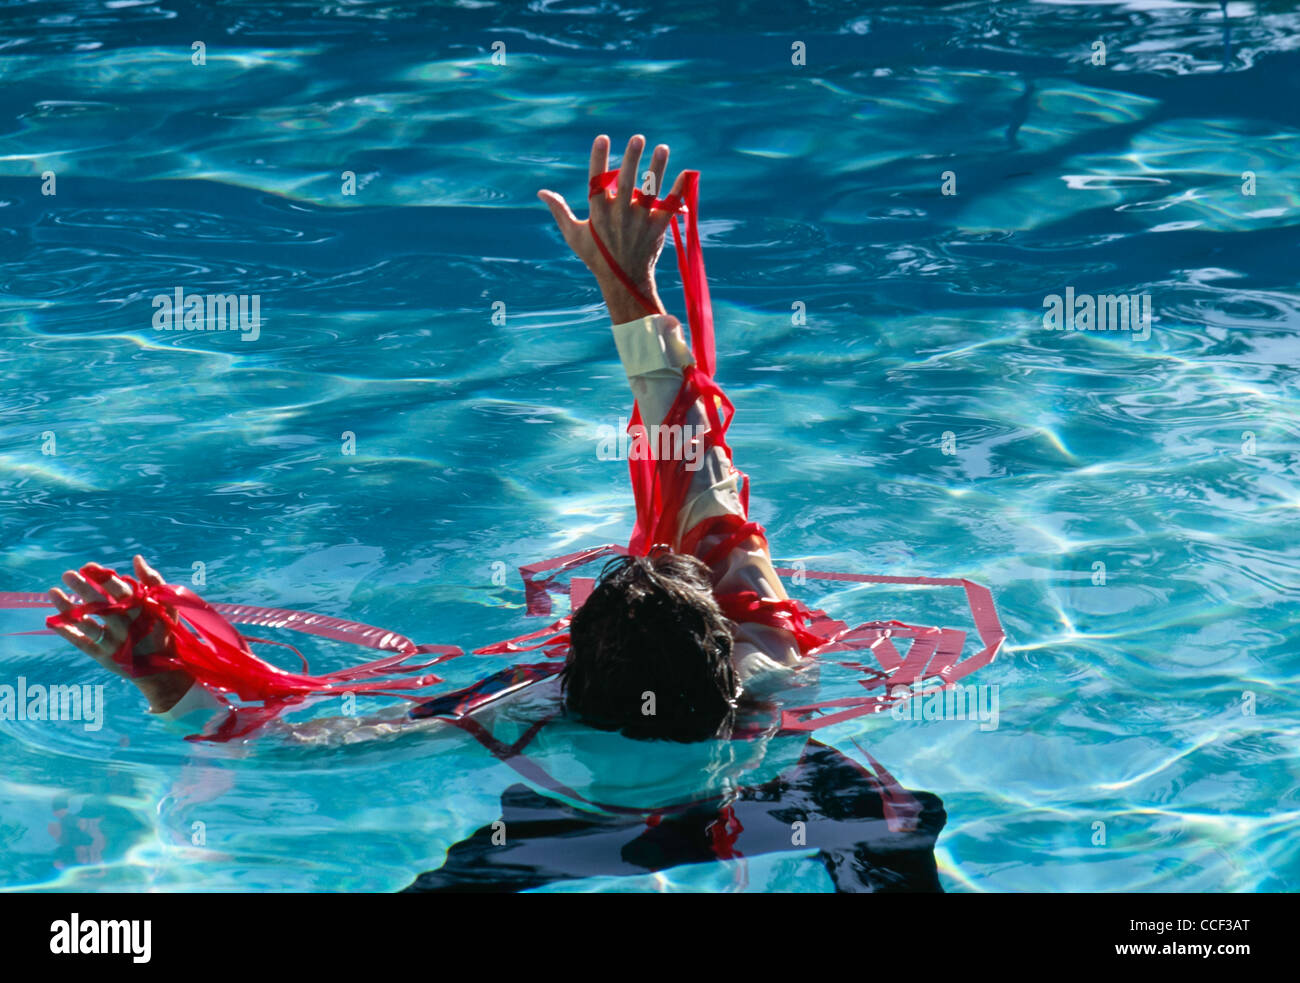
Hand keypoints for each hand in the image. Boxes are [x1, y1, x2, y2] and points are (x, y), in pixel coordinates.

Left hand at [49, 555, 195, 711]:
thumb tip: (137, 558)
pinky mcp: (104, 657)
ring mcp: (115, 644)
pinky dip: (67, 632)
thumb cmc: (161, 630)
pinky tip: (51, 619)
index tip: (88, 566)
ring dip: (69, 608)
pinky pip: (82, 643)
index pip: (123, 593)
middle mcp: (128, 629)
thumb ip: (153, 580)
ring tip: (53, 592)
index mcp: (144, 613)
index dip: (105, 579)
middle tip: (67, 574)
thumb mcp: (166, 605)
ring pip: (88, 625)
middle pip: (102, 606)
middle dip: (84, 589)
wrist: (162, 669)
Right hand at [537, 134, 685, 322]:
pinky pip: (669, 208)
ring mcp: (639, 222)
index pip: (597, 182)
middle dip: (631, 160)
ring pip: (650, 192)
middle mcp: (619, 216)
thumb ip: (559, 211)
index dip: (599, 159)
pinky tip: (685, 173)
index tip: (602, 138)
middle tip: (637, 138)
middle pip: (625, 183)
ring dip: (656, 169)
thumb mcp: (574, 235)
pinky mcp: (657, 229)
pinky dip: (677, 191)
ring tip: (662, 148)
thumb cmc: (596, 256)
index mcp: (598, 214)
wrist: (624, 281)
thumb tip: (541, 192)